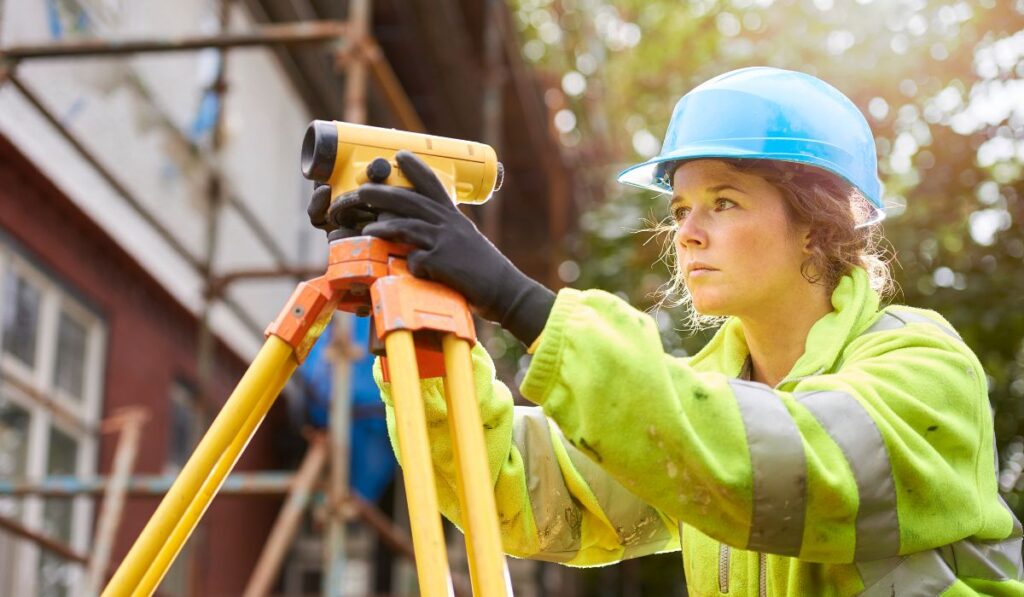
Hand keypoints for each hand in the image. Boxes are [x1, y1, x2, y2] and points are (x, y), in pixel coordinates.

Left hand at [306, 150, 554, 344]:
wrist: (506, 290)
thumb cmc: (484, 271)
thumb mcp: (466, 243)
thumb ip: (444, 235)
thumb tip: (415, 238)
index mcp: (454, 218)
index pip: (434, 184)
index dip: (416, 168)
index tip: (400, 154)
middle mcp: (450, 224)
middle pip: (411, 201)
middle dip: (383, 194)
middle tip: (362, 190)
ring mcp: (446, 241)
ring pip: (408, 225)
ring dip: (384, 226)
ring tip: (366, 229)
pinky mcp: (444, 262)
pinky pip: (416, 260)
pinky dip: (410, 265)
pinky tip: (409, 270)